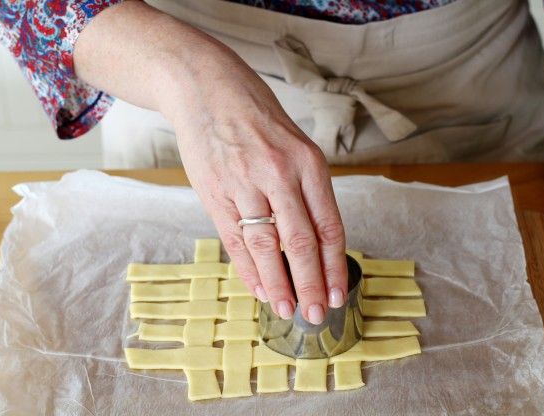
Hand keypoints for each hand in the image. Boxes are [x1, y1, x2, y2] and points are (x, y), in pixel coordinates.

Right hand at [168, 46, 347, 323]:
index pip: (329, 225)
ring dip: (279, 284)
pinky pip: (234, 239)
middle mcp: (279, 174)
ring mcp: (244, 183)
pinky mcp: (214, 192)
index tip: (338, 292)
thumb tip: (314, 239)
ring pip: (267, 246)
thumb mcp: (295, 143)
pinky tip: (258, 287)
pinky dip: (248, 268)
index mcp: (308, 162)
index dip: (335, 265)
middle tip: (316, 314)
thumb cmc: (255, 115)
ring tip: (288, 310)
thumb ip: (306, 188)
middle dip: (311, 284)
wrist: (205, 87)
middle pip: (302, 242)